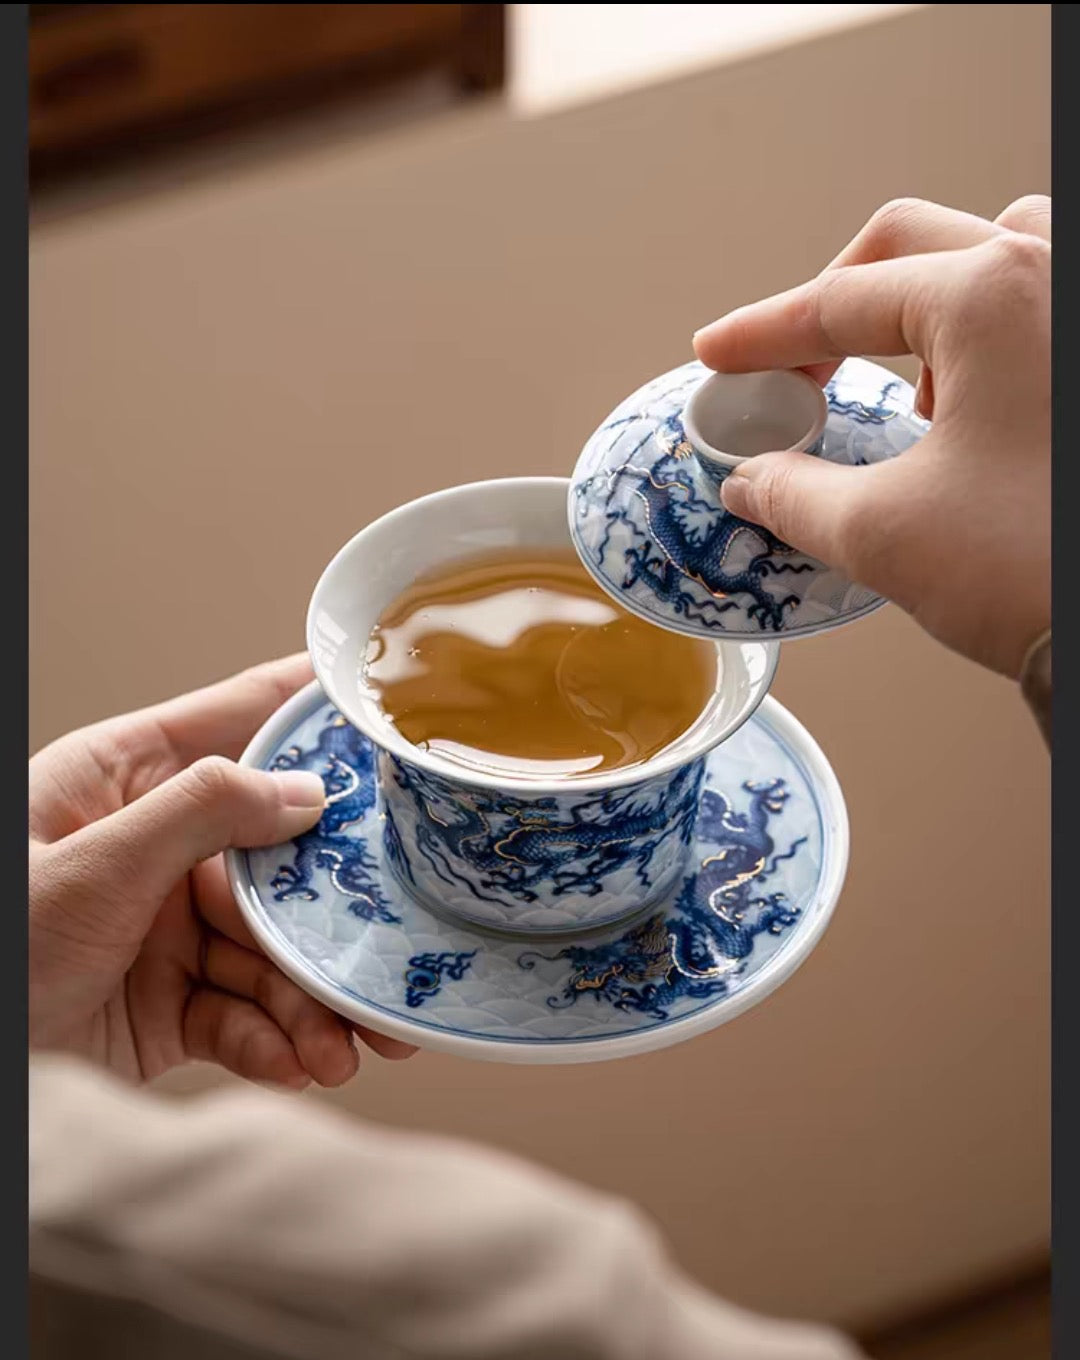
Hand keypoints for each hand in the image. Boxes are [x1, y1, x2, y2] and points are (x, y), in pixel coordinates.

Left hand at [29, 655, 415, 1086]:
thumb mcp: (93, 862)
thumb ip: (202, 813)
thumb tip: (306, 791)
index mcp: (127, 782)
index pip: (233, 721)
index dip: (307, 705)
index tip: (387, 697)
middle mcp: (157, 849)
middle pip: (276, 859)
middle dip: (339, 906)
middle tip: (401, 930)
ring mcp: (165, 931)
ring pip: (271, 951)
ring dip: (316, 998)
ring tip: (355, 1041)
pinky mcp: (168, 1008)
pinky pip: (241, 1018)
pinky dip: (276, 1043)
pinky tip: (304, 1063)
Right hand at [693, 195, 1049, 677]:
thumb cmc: (1042, 570)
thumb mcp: (885, 534)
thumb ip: (794, 495)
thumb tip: (752, 481)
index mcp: (992, 297)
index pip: (841, 301)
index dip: (763, 335)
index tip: (720, 356)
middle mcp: (1050, 278)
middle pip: (907, 249)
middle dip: (834, 305)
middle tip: (791, 367)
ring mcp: (1079, 313)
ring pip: (986, 255)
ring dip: (922, 308)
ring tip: (904, 394)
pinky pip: (1035, 302)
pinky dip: (982, 337)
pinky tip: (969, 412)